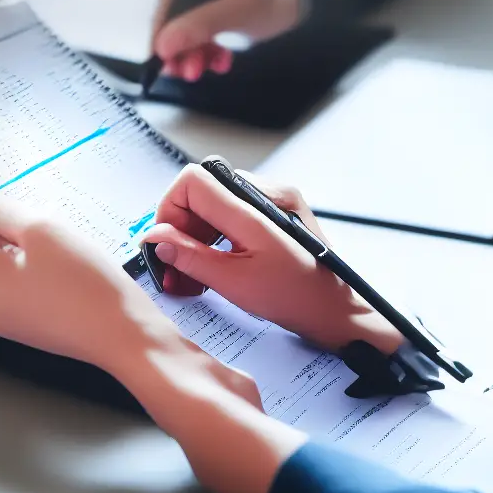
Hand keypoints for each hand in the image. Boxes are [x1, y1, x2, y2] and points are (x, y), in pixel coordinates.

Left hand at [0, 190, 300, 492]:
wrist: (125, 336)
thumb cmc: (87, 282)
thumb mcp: (46, 231)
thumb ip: (5, 210)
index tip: (14, 197)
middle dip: (10, 231)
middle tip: (51, 227)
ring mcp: (4, 321)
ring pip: (3, 269)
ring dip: (26, 252)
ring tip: (65, 251)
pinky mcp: (28, 330)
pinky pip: (20, 290)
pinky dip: (37, 274)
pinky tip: (68, 273)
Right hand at [141, 165, 402, 354]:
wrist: (336, 310)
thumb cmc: (297, 298)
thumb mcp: (235, 282)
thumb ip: (190, 256)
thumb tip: (156, 239)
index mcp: (256, 205)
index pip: (192, 181)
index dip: (170, 210)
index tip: (165, 244)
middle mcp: (267, 193)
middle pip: (201, 193)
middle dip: (180, 230)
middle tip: (173, 268)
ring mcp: (274, 202)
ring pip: (214, 205)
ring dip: (195, 237)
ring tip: (188, 275)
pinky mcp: (276, 215)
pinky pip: (232, 215)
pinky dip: (214, 239)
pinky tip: (211, 267)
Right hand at [150, 0, 303, 81]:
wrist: (292, 2)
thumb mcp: (240, 10)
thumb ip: (203, 23)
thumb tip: (163, 46)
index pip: (164, 6)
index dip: (161, 35)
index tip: (166, 62)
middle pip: (171, 23)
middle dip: (180, 51)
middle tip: (191, 74)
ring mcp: (196, 2)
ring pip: (182, 36)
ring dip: (191, 57)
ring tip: (204, 70)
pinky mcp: (205, 18)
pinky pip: (196, 42)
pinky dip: (205, 56)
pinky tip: (220, 62)